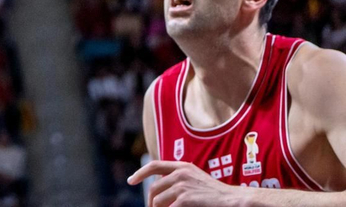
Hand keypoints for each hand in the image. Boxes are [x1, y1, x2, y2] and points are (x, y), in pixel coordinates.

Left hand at [128, 161, 251, 206]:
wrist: (234, 200)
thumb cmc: (216, 194)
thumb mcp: (195, 180)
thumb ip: (179, 180)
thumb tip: (160, 189)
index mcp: (182, 166)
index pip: (154, 165)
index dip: (140, 172)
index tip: (131, 181)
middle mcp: (180, 173)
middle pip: (154, 188)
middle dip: (150, 201)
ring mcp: (182, 185)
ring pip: (158, 200)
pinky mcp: (186, 198)